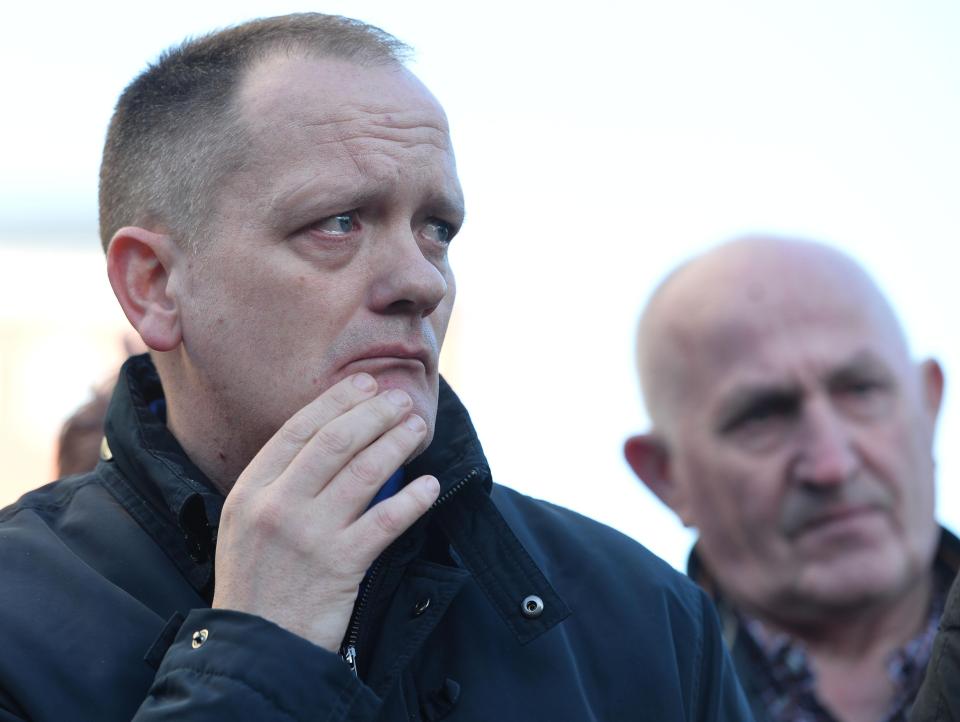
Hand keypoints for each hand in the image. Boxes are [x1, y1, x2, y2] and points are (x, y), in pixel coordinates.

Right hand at [211, 373, 440, 651]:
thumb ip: (281, 483)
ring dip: (397, 444)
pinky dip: (412, 499)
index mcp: (250, 489)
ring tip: (418, 428)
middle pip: (335, 442)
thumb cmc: (258, 581)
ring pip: (363, 472)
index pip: (298, 429)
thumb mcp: (247, 523)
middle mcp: (276, 505)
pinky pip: (385, 521)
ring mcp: (308, 535)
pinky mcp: (340, 566)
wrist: (256, 647)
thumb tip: (336, 439)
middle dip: (374, 413)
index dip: (337, 401)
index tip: (365, 383)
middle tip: (401, 400)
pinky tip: (430, 485)